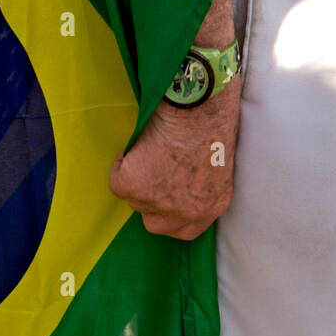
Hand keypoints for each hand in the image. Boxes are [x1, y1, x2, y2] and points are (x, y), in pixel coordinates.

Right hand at [109, 80, 240, 239]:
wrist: (197, 104)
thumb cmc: (213, 121)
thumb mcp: (218, 166)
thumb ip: (201, 186)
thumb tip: (182, 184)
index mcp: (212, 206)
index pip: (186, 231)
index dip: (172, 216)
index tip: (166, 200)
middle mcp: (187, 212)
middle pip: (155, 224)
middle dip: (150, 202)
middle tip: (151, 174)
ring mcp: (159, 202)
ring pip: (135, 200)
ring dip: (137, 180)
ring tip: (149, 152)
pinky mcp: (134, 187)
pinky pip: (117, 184)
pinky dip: (121, 165)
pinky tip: (137, 147)